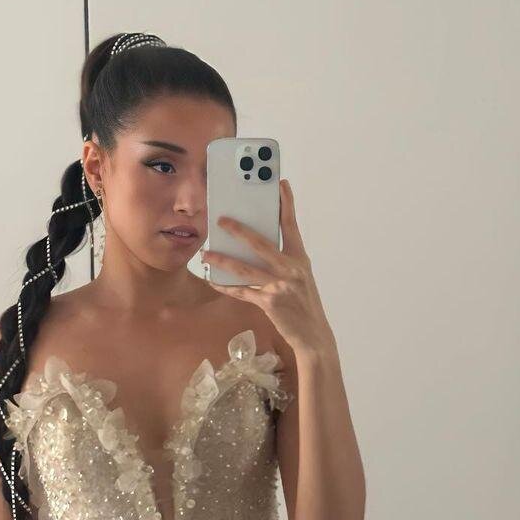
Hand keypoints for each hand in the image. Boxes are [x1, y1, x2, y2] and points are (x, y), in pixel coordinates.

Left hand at [201, 179, 334, 354]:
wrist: (313, 334)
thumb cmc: (304, 305)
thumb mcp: (300, 278)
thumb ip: (284, 262)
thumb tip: (259, 249)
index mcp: (300, 259)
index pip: (292, 226)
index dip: (286, 204)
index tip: (280, 184)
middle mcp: (291, 269)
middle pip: (262, 243)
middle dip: (240, 230)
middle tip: (222, 219)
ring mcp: (280, 286)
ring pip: (245, 268)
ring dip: (223, 259)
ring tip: (206, 253)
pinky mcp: (269, 303)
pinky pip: (242, 292)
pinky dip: (226, 286)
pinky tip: (213, 280)